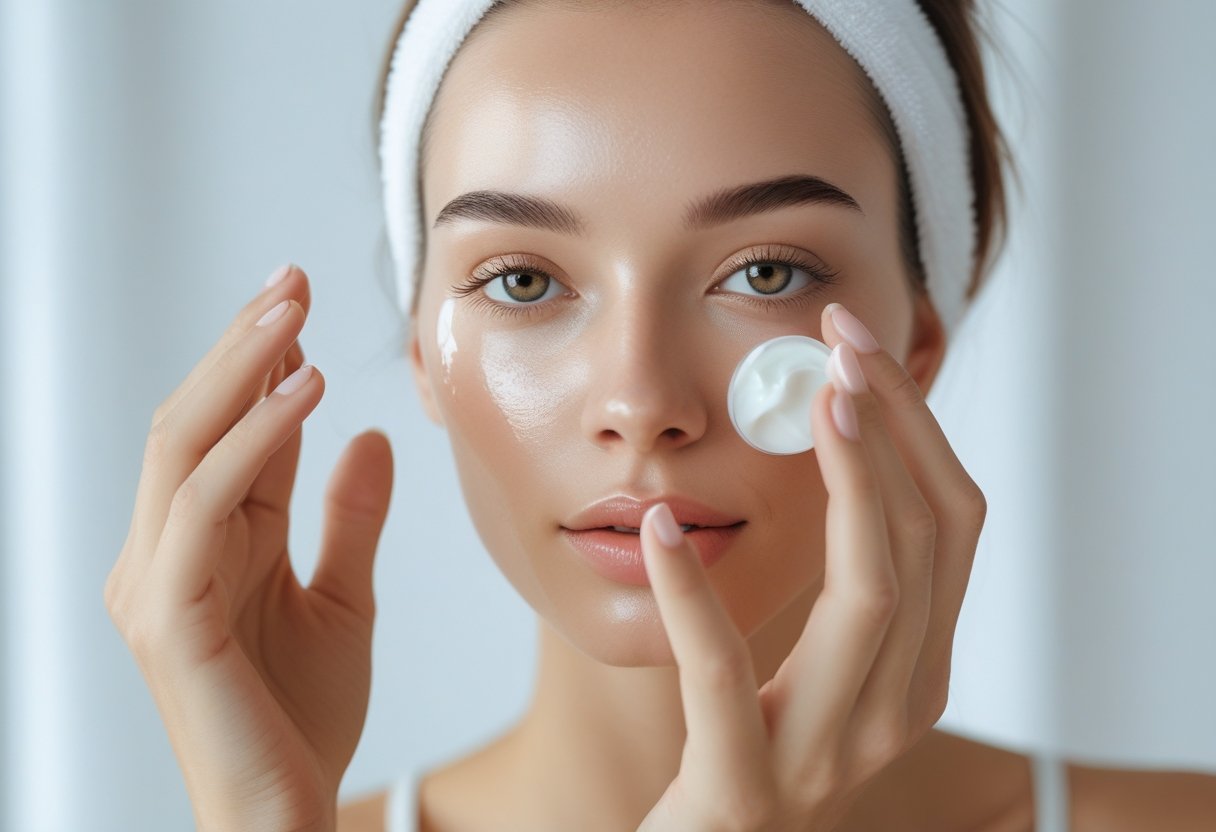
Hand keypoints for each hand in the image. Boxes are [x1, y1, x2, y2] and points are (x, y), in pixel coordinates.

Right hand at [104, 265, 394, 831]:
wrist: (289, 813)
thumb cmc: (305, 716)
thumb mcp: (343, 598)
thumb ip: (348, 520)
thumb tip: (367, 436)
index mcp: (204, 546)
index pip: (228, 434)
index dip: (263, 365)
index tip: (304, 304)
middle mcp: (165, 553)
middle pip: (192, 421)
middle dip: (242, 345)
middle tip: (291, 280)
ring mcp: (158, 582)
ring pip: (185, 444)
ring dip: (240, 369)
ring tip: (295, 312)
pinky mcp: (170, 616)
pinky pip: (206, 503)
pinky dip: (253, 439)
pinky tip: (306, 392)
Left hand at [635, 302, 986, 831]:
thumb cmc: (753, 747)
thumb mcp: (818, 659)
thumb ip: (843, 575)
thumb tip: (839, 439)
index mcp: (920, 669)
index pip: (954, 527)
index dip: (919, 428)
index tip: (863, 349)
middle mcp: (897, 708)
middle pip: (927, 543)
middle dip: (893, 429)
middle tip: (842, 345)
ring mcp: (829, 754)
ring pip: (869, 594)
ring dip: (852, 485)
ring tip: (813, 402)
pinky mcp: (741, 784)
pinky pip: (724, 671)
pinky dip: (693, 592)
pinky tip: (661, 526)